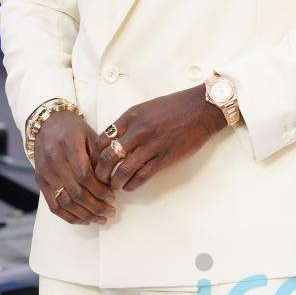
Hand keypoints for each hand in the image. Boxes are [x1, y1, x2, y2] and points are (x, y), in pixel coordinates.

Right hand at [34, 111, 115, 224]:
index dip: (100, 190)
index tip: (113, 197)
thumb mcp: (90, 134)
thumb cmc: (73, 129)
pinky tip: (84, 220)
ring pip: (65, 202)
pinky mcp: (40, 181)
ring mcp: (45, 173)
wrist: (47, 124)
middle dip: (96, 206)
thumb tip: (113, 181)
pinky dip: (70, 216)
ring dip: (85, 215)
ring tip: (101, 219)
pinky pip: (54, 206)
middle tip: (111, 212)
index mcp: (69, 145)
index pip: (85, 175)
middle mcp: (55, 160)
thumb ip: (100, 156)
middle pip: (76, 192)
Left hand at [94, 85, 225, 192]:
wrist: (200, 109)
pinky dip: (132, 185)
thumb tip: (114, 140)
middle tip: (99, 180)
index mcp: (131, 116)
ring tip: (114, 186)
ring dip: (115, 182)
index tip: (95, 162)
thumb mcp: (146, 108)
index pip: (103, 139)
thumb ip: (130, 123)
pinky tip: (129, 186)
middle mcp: (138, 130)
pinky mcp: (165, 158)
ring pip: (123, 170)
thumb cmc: (174, 107)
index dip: (95, 154)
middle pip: (108, 157)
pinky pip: (142, 176)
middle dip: (100, 173)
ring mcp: (152, 145)